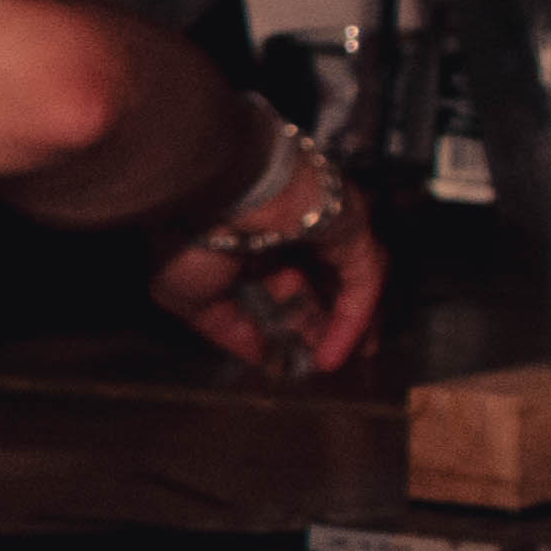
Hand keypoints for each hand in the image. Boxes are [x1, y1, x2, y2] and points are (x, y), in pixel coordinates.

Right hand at [147, 161, 385, 380]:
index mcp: (255, 241)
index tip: (292, 357)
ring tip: (351, 360)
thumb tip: (257, 355)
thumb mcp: (190, 298)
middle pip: (324, 284)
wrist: (210, 188)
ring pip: (352, 279)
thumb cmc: (187, 237)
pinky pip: (362, 279)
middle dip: (327, 324)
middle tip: (327, 362)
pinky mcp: (352, 227)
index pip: (285, 284)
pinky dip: (352, 318)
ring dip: (352, 323)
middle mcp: (294, 233)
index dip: (291, 321)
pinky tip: (332, 354)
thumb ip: (226, 328)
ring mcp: (326, 227)